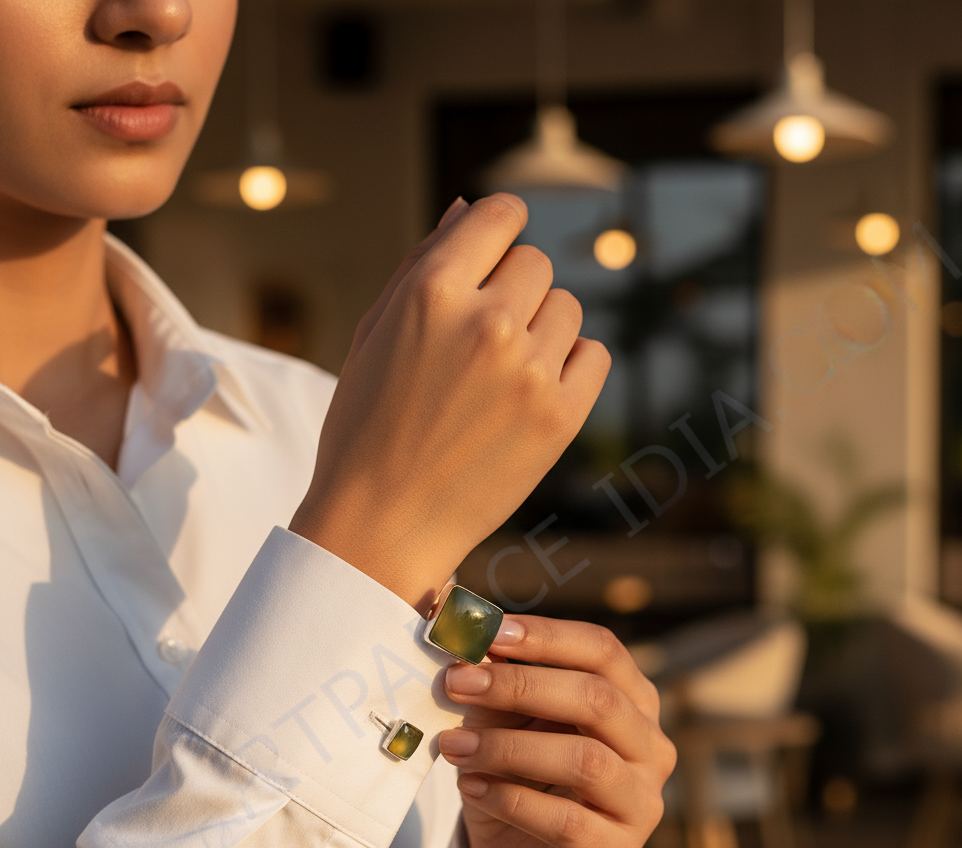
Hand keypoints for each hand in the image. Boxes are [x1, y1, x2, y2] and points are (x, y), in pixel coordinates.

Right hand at [291, 195, 610, 612]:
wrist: (382, 524)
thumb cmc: (366, 426)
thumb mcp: (374, 334)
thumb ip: (422, 264)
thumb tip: (467, 208)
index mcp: (431, 292)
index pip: (500, 215)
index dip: (498, 229)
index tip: (495, 253)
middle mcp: (486, 322)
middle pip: (536, 264)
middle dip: (512, 290)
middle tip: (480, 341)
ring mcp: (529, 371)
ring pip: (567, 308)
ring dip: (540, 331)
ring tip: (499, 377)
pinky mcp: (560, 417)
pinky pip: (595, 355)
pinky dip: (571, 367)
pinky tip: (533, 393)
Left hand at [438, 616, 676, 847]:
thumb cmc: (515, 777)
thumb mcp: (501, 724)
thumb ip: (496, 686)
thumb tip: (468, 637)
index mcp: (632, 701)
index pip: (603, 651)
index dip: (547, 637)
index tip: (488, 633)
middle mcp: (650, 748)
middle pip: (598, 700)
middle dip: (521, 686)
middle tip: (458, 683)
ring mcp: (642, 805)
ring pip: (585, 761)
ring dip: (508, 747)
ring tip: (452, 746)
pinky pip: (567, 823)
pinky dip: (511, 800)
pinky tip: (470, 788)